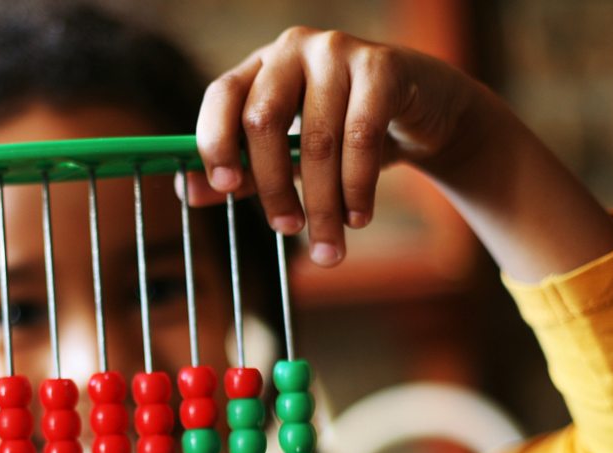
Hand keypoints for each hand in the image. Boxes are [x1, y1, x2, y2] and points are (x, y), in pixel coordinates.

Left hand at [191, 27, 612, 279]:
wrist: (424, 114)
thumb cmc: (344, 135)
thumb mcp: (290, 156)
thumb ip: (242, 172)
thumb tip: (189, 192)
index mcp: (261, 67)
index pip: (221, 95)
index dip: (214, 140)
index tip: (222, 188)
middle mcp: (293, 50)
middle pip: (263, 121)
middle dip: (272, 187)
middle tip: (287, 231)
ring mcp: (337, 52)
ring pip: (316, 140)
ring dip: (321, 203)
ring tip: (330, 243)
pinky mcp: (381, 67)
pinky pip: (359, 137)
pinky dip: (356, 187)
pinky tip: (359, 217)